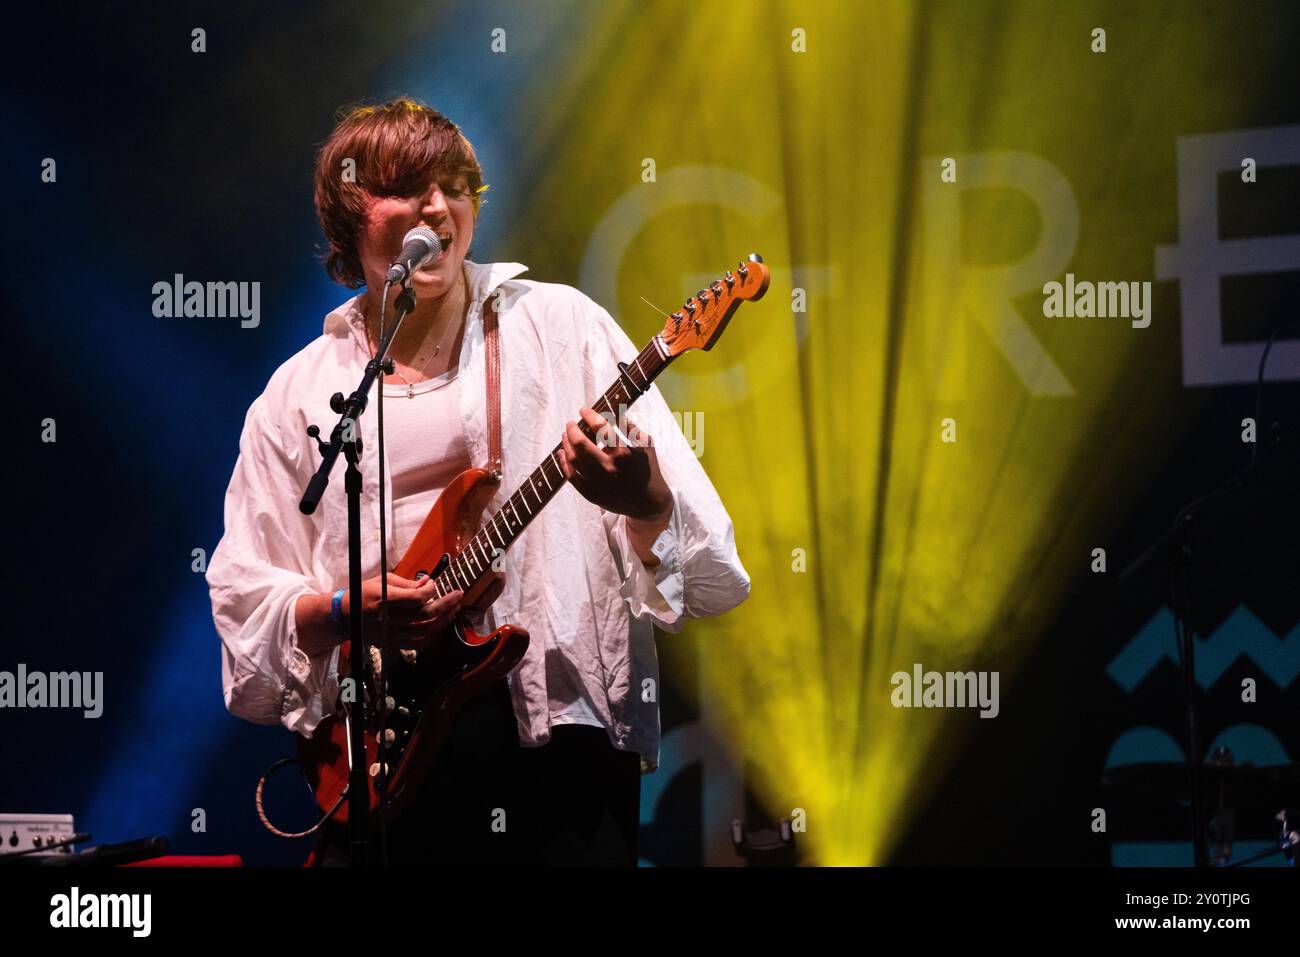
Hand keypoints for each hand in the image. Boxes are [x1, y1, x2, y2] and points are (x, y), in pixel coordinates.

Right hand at [344, 573, 462, 647]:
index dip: (431, 590)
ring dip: (443, 619)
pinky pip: (417, 642)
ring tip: (454, 609)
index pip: (417, 598)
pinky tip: (439, 624)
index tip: (433, 584)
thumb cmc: (363, 593)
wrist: (343, 616)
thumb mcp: (381, 580)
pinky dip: (431, 634)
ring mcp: (390, 633)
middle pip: (425, 615)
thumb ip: (406, 583)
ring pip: (424, 630)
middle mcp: (389, 618)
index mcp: (385, 600)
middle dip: (446, 605)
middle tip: (458, 595)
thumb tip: (427, 582)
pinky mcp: (391, 643)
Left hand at [559, 408, 672, 522]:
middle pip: (581, 444)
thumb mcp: (646, 444)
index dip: (589, 415)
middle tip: (570, 423)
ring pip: (573, 459)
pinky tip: (562, 453)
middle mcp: (609, 467)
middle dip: (572, 429)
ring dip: (566, 444)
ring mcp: (598, 482)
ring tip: (565, 436)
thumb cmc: (648, 470)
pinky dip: (564, 463)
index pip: (601, 428)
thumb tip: (614, 411)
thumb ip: (630, 427)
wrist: (648, 503)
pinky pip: (571, 477)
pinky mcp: (591, 494)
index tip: (583, 410)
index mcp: (623, 453)